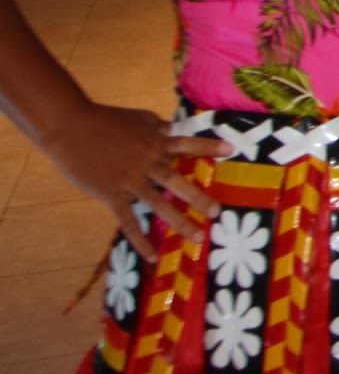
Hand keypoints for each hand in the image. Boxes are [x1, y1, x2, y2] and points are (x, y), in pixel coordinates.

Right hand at [43, 103, 230, 262]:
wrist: (71, 128)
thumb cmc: (105, 120)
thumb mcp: (139, 118)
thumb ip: (159, 127)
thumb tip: (176, 129)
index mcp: (156, 142)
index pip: (188, 144)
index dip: (208, 146)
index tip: (231, 150)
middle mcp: (148, 162)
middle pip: (178, 181)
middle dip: (199, 198)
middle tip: (218, 213)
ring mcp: (130, 180)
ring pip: (159, 204)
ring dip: (180, 221)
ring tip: (198, 237)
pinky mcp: (112, 194)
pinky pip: (129, 221)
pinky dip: (141, 239)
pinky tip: (153, 255)